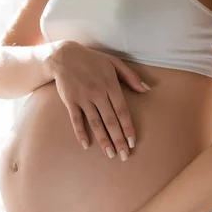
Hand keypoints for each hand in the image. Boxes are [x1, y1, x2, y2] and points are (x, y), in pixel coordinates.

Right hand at [45, 40, 150, 159]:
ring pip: (95, 123)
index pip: (122, 111)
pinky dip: (80, 132)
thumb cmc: (92, 59)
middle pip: (110, 121)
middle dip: (118, 139)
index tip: (133, 142)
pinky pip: (76, 120)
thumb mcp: (114, 62)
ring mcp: (83, 98)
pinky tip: (86, 145)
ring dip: (103, 140)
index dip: (128, 127)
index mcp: (110, 85)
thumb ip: (131, 76)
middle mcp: (97, 93)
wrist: (64, 56)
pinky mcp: (70, 101)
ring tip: (109, 154)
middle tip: (124, 156)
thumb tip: (147, 89)